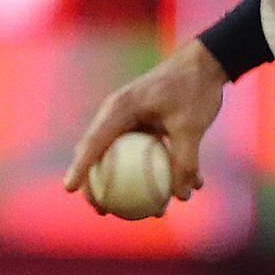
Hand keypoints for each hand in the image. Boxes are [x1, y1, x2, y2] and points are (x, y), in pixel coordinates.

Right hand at [64, 39, 225, 207]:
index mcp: (120, 108)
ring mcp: (130, 118)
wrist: (206, 63)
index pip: (93, 142)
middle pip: (97, 152)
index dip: (79, 167)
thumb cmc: (194, 89)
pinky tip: (169, 194)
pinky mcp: (145, 123)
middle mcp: (119, 113)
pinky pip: (140, 153)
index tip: (69, 188)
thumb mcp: (191, 126)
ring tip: (129, 211)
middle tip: (100, 210)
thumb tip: (182, 198)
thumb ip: (185, 161)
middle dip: (95, 184)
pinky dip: (149, 172)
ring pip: (118, 156)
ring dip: (123, 183)